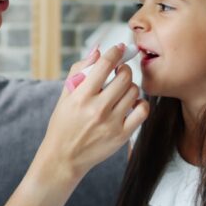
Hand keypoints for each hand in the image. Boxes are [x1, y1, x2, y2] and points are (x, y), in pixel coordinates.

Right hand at [37, 45, 148, 181]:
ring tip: (122, 90)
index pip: (104, 64)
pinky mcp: (122, 135)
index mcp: (81, 96)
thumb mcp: (65, 95)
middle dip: (123, 69)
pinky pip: (142, 111)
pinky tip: (131, 103)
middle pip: (124, 76)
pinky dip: (140, 103)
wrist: (64, 157)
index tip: (118, 48)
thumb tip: (97, 50)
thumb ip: (79, 70)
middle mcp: (97, 108)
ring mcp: (111, 122)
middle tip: (119, 72)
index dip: (114, 52)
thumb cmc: (63, 123)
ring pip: (134, 91)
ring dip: (130, 86)